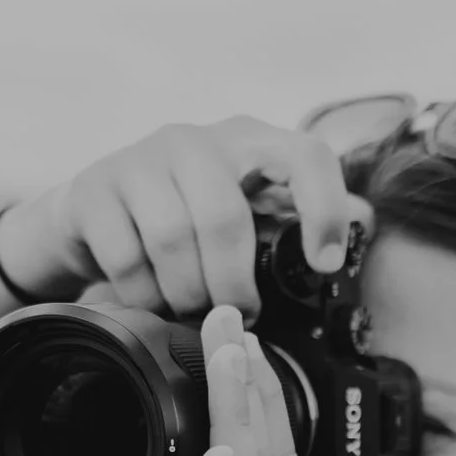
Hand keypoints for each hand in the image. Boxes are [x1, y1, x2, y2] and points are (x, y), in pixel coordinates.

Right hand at [0, 115, 366, 315]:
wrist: (92, 217)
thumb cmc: (184, 220)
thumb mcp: (244, 212)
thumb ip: (294, 219)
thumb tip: (363, 223)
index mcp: (249, 142)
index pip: (305, 155)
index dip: (322, 208)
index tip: (323, 264)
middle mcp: (196, 140)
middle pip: (224, 218)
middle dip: (231, 285)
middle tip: (233, 316)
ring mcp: (140, 157)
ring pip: (173, 239)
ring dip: (185, 293)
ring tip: (190, 310)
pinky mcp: (95, 186)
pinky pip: (126, 257)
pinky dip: (143, 295)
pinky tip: (150, 300)